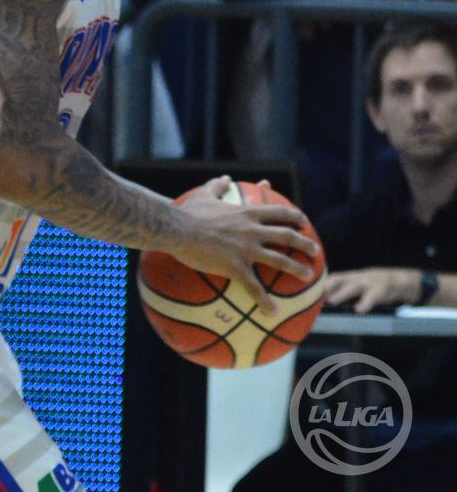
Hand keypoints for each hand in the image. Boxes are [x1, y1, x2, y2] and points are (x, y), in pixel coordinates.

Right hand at [170, 176, 319, 312]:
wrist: (177, 229)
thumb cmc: (188, 211)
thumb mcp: (205, 193)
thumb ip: (218, 186)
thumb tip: (226, 179)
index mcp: (247, 213)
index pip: (279, 212)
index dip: (294, 216)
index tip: (303, 221)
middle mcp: (253, 231)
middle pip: (288, 236)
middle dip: (305, 244)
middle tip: (315, 251)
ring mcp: (246, 250)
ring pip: (280, 261)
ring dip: (297, 269)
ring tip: (308, 277)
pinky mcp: (236, 268)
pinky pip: (255, 288)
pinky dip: (265, 301)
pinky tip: (272, 312)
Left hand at [324, 267, 419, 313]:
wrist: (399, 280)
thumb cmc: (373, 284)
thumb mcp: (357, 283)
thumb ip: (343, 289)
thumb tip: (324, 300)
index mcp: (350, 276)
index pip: (332, 277)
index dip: (321, 284)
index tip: (309, 291)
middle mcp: (357, 278)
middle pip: (339, 280)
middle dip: (327, 287)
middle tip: (315, 296)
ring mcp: (368, 284)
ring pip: (353, 287)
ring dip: (342, 294)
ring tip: (332, 301)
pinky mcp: (380, 291)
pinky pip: (371, 297)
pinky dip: (365, 303)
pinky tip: (359, 310)